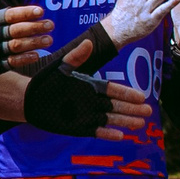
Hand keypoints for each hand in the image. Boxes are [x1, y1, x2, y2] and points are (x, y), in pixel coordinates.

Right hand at [0, 0, 51, 80]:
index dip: (25, 13)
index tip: (40, 11)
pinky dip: (24, 59)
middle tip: (50, 25)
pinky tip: (37, 55)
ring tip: (49, 40)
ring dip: (33, 43)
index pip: (9, 15)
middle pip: (16, 30)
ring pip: (16, 46)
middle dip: (34, 27)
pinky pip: (11, 62)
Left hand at [26, 56, 152, 138]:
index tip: (142, 96)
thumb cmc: (46, 82)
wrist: (30, 99)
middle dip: (132, 109)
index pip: (113, 90)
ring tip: (140, 124)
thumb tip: (89, 43)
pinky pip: (96, 130)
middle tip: (148, 112)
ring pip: (110, 118)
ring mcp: (87, 114)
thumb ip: (75, 58)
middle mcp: (92, 101)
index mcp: (90, 86)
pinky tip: (121, 136)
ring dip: (125, 121)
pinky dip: (107, 133)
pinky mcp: (79, 126)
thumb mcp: (61, 68)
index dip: (127, 94)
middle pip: (116, 106)